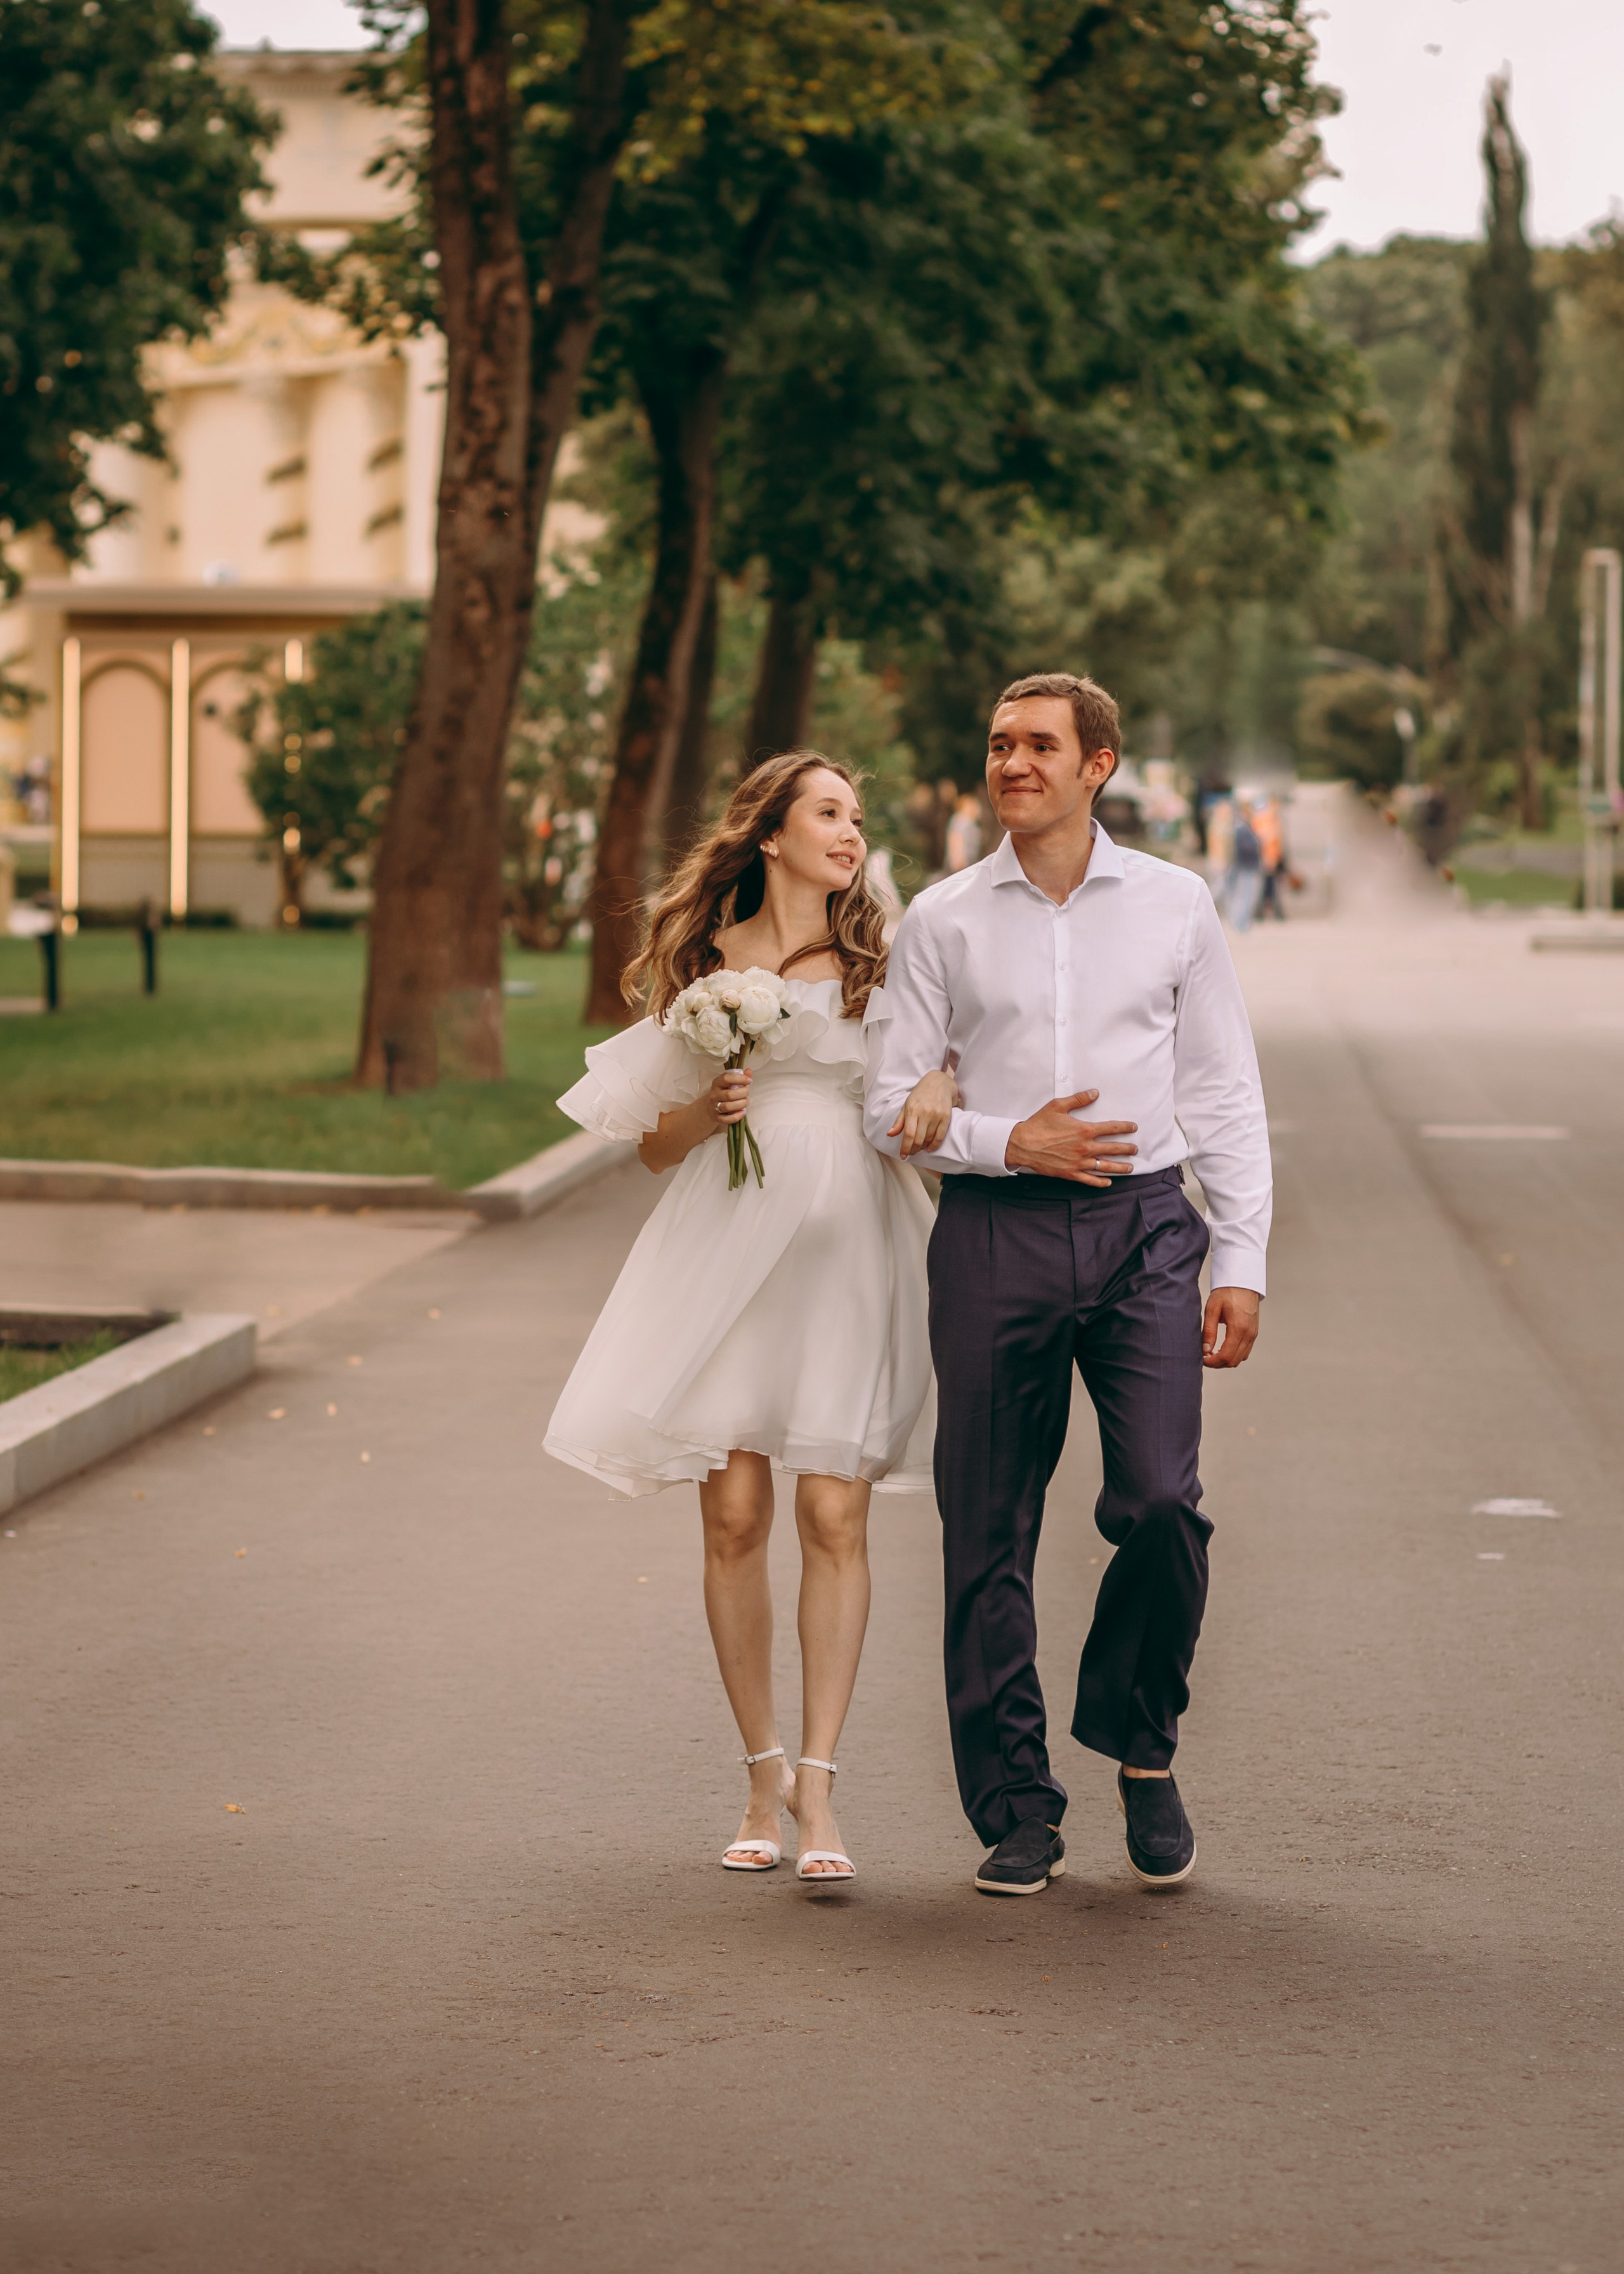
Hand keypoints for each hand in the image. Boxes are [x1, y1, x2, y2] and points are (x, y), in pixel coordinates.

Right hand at [705, 1067, 750, 1128]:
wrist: (711, 1107)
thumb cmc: (723, 1093)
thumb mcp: (729, 1083)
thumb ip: (740, 1077)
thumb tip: (748, 1071)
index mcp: (717, 1083)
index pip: (726, 1078)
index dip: (740, 1079)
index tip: (749, 1081)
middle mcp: (714, 1095)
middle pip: (729, 1094)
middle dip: (743, 1093)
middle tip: (747, 1092)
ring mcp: (715, 1107)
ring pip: (728, 1107)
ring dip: (741, 1104)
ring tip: (746, 1102)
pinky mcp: (718, 1118)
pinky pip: (727, 1119)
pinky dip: (737, 1116)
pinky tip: (743, 1112)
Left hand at [889, 1068, 959, 1157]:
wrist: (940, 1082)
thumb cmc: (921, 1093)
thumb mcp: (907, 1104)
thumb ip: (899, 1121)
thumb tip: (890, 1134)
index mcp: (912, 1110)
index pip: (908, 1134)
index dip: (905, 1148)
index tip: (902, 1156)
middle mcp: (925, 1113)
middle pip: (918, 1139)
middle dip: (913, 1150)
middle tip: (910, 1153)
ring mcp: (937, 1115)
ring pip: (929, 1139)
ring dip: (923, 1147)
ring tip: (919, 1148)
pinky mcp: (947, 1117)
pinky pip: (940, 1136)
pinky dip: (934, 1145)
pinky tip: (929, 1148)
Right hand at [1004, 1091, 1137, 1187]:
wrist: (1022, 1144)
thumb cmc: (1039, 1124)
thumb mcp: (1058, 1106)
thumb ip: (1079, 1099)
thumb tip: (1094, 1093)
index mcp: (1084, 1130)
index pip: (1112, 1128)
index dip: (1125, 1127)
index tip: (1133, 1127)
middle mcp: (1085, 1147)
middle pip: (1113, 1149)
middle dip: (1127, 1149)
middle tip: (1135, 1149)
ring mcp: (1079, 1162)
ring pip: (1105, 1166)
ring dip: (1120, 1167)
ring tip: (1130, 1168)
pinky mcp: (1070, 1173)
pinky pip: (1089, 1180)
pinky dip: (1100, 1182)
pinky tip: (1108, 1182)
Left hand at [1202, 1287, 1259, 1367]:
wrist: (1243, 1282)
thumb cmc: (1227, 1292)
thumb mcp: (1212, 1309)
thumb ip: (1208, 1331)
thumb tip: (1205, 1350)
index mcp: (1238, 1328)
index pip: (1226, 1356)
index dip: (1213, 1362)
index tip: (1202, 1359)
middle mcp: (1249, 1334)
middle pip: (1234, 1361)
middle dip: (1218, 1363)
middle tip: (1205, 1357)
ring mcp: (1253, 1334)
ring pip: (1240, 1358)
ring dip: (1226, 1360)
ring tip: (1212, 1353)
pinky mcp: (1254, 1333)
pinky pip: (1245, 1351)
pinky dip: (1234, 1355)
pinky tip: (1223, 1348)